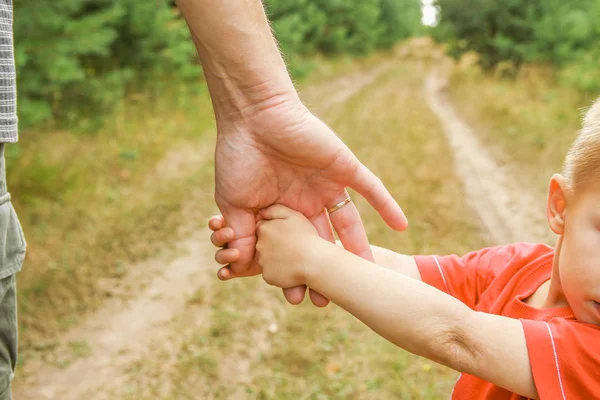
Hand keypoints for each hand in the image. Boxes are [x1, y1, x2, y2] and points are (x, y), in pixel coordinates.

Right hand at [215, 95, 407, 305]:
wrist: (253, 116)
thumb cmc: (238, 158)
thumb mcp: (233, 204)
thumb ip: (243, 235)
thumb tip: (241, 267)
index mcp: (282, 210)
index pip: (295, 247)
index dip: (296, 271)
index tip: (297, 297)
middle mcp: (306, 201)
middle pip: (323, 242)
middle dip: (327, 269)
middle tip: (329, 299)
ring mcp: (327, 185)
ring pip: (349, 222)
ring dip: (359, 247)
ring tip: (370, 274)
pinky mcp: (343, 167)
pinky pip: (371, 188)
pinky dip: (387, 205)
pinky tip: (402, 225)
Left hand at [255, 205, 319, 288]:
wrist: (314, 262)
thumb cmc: (307, 237)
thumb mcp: (293, 215)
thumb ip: (275, 210)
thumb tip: (262, 212)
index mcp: (264, 228)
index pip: (263, 229)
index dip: (276, 232)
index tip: (287, 235)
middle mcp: (259, 245)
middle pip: (263, 245)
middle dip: (274, 246)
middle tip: (292, 247)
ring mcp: (262, 262)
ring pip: (267, 260)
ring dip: (277, 259)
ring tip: (294, 258)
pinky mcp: (268, 276)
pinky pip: (272, 273)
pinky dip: (280, 272)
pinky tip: (292, 269)